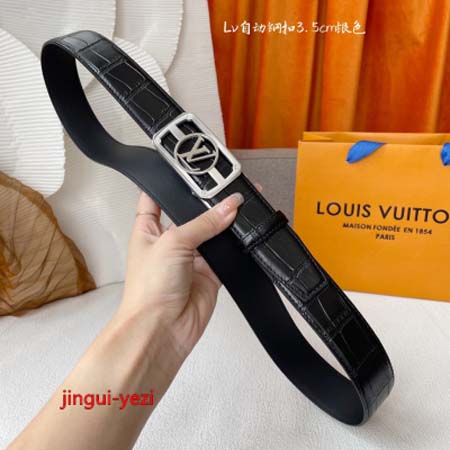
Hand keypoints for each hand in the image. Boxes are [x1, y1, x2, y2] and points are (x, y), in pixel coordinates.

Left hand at [119, 191, 243, 357]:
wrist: (161, 329)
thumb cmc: (148, 290)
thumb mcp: (172, 243)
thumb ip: (203, 223)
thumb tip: (228, 206)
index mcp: (148, 230)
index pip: (155, 198)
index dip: (167, 185)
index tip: (184, 171)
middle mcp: (169, 242)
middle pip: (191, 214)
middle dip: (207, 203)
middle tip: (224, 188)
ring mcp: (190, 258)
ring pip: (212, 233)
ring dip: (224, 223)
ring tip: (238, 206)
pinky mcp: (209, 273)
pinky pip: (226, 254)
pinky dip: (235, 245)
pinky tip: (242, 232)